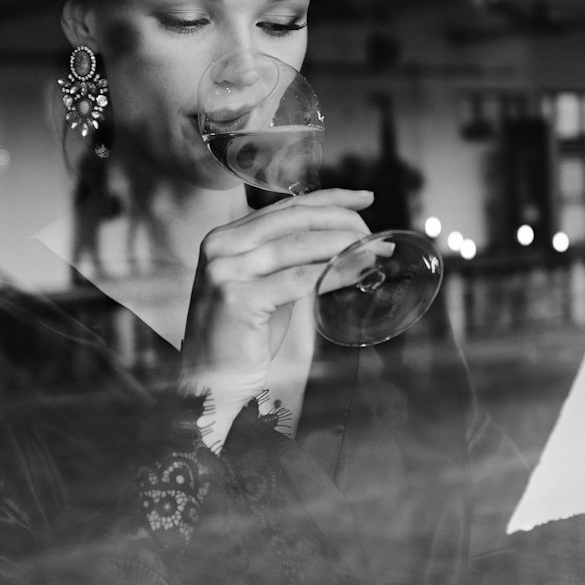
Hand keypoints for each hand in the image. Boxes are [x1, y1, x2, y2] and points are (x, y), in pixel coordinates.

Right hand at [180, 188, 372, 428]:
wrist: (208, 384)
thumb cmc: (242, 338)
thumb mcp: (264, 287)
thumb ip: (288, 261)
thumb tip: (342, 241)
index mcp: (225, 237)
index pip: (285, 208)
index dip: (329, 199)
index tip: (364, 199)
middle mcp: (220, 247)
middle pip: (294, 220)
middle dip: (342, 221)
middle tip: (376, 235)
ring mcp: (225, 271)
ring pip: (298, 245)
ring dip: (343, 246)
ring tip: (374, 252)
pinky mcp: (238, 299)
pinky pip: (298, 278)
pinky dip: (333, 272)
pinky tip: (358, 274)